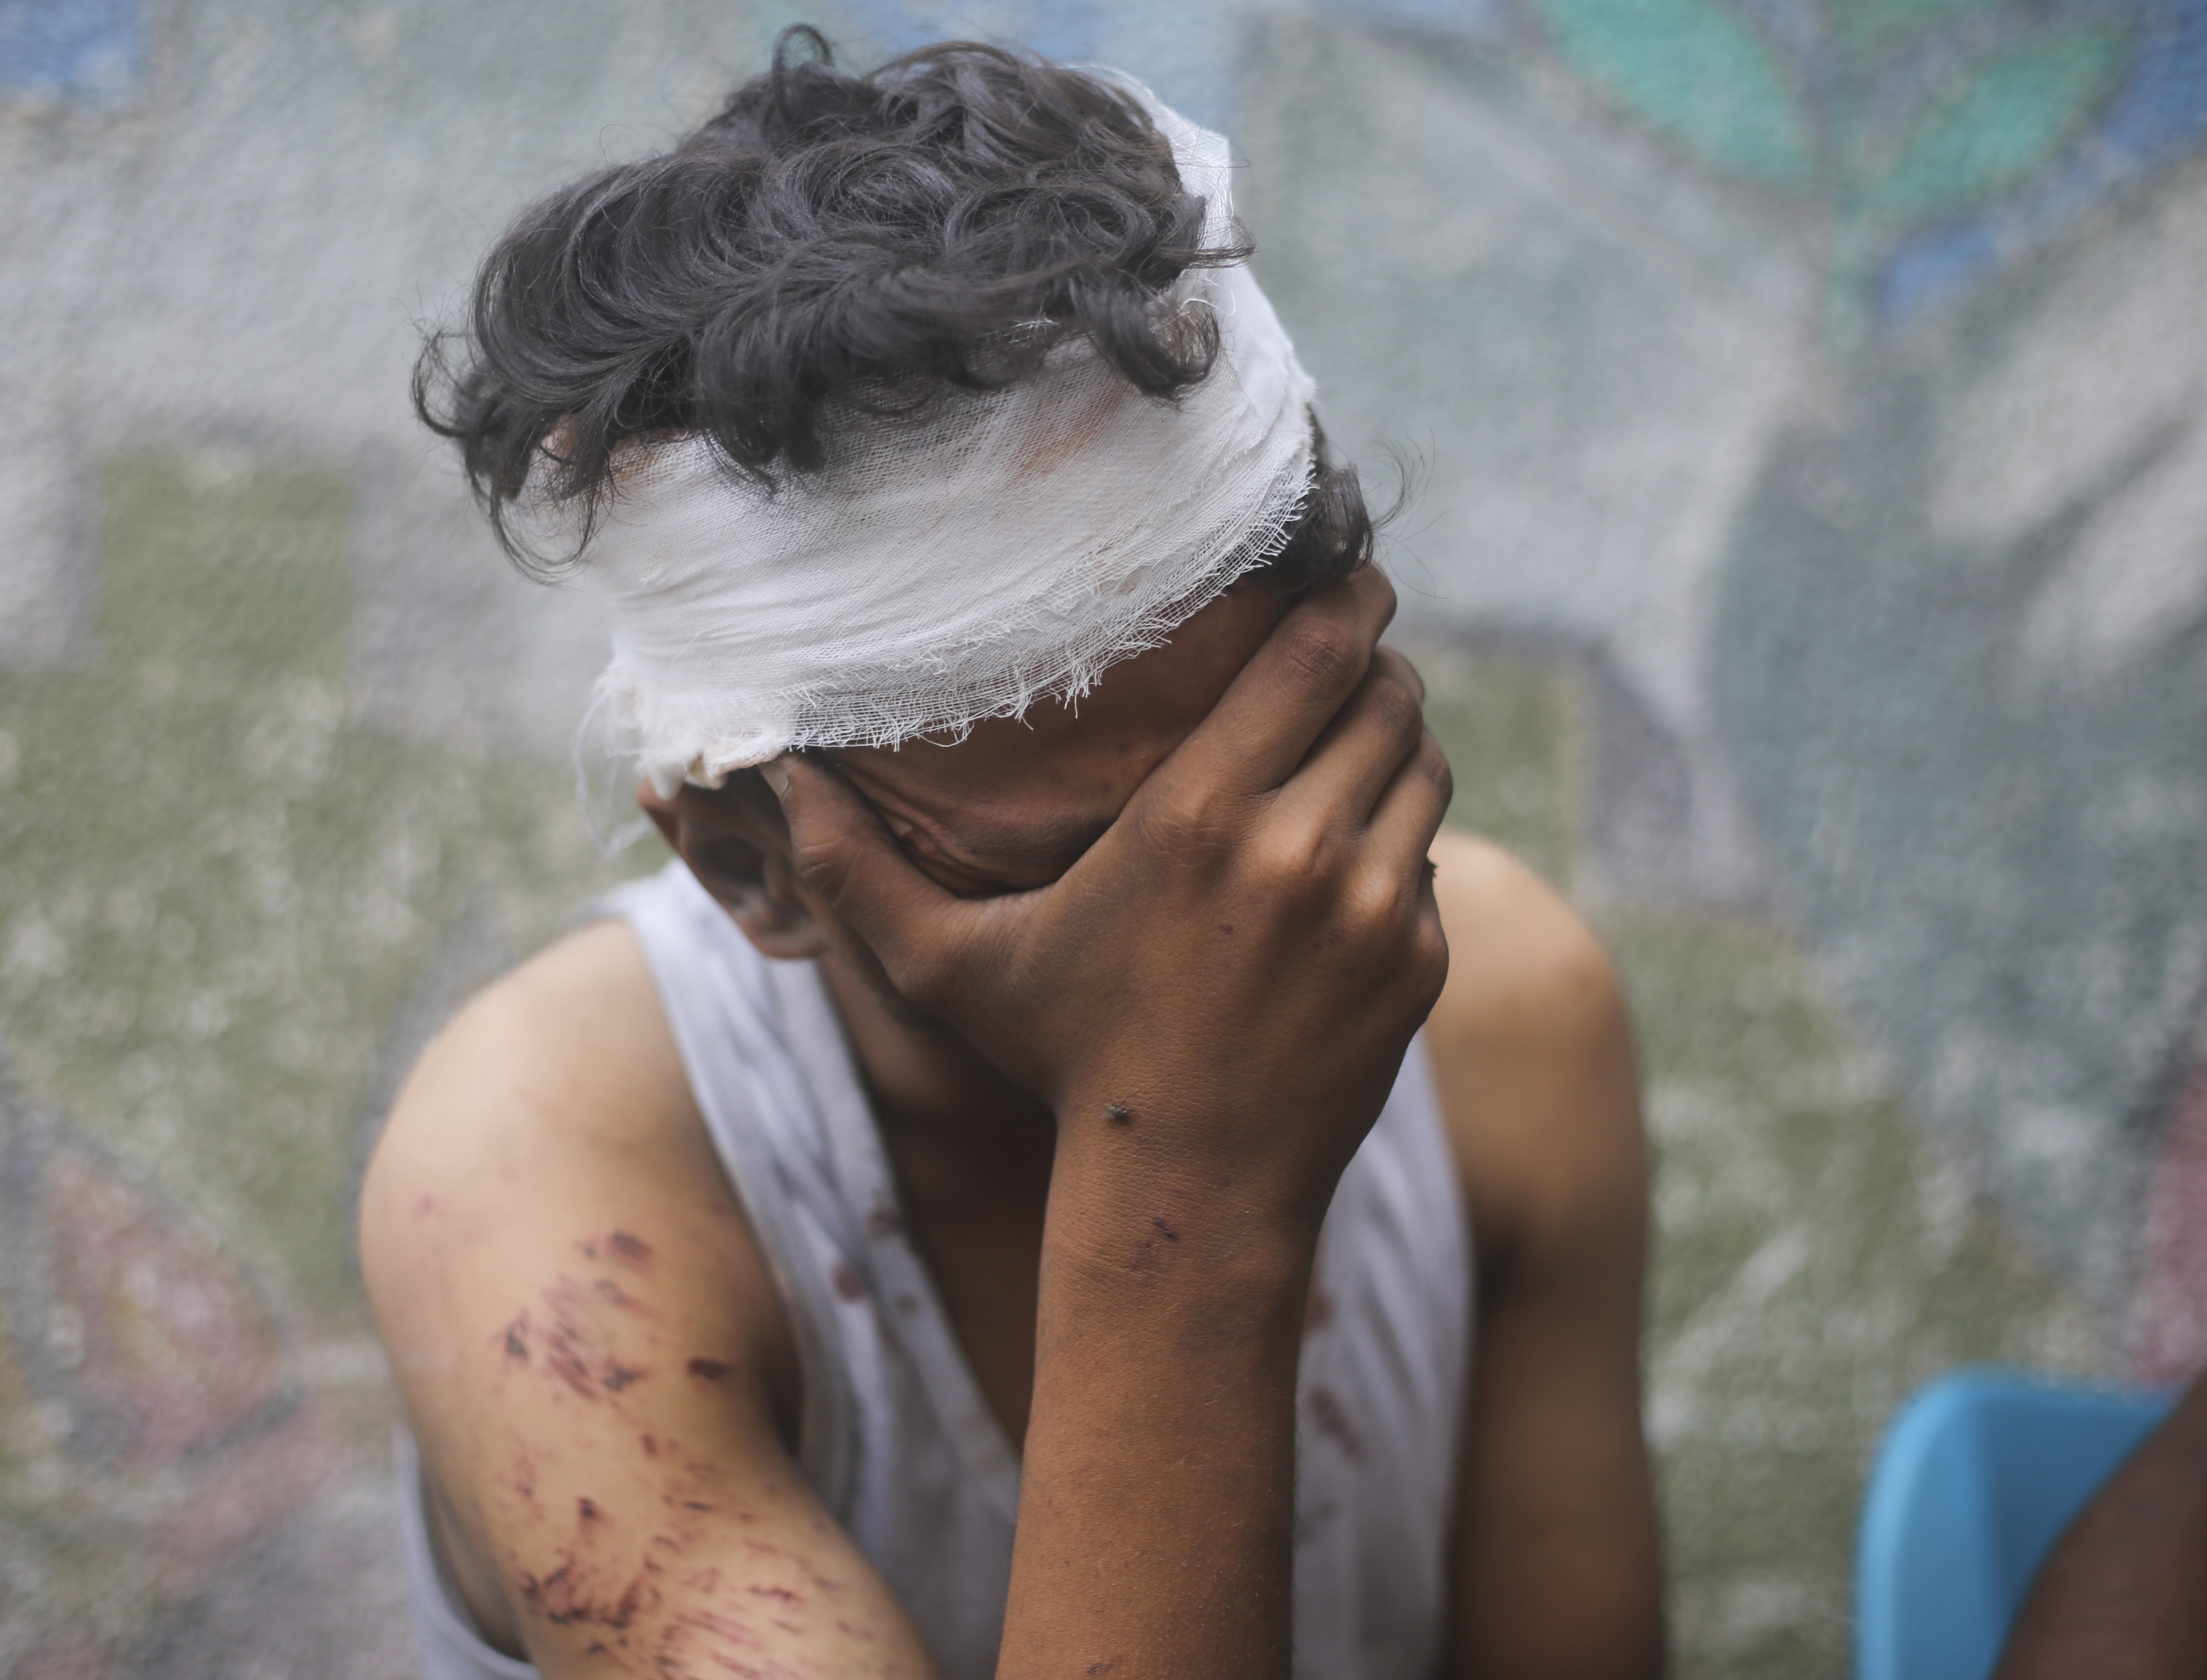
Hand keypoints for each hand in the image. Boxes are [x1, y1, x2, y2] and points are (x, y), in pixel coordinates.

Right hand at [771, 567, 1450, 1226]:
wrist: (1189, 1187)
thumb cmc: (1065, 1063)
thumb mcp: (951, 968)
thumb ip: (857, 873)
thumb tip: (775, 774)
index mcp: (1199, 816)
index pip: (1315, 656)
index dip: (1347, 598)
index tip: (1349, 571)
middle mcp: (1301, 847)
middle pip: (1386, 695)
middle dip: (1375, 661)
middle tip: (1350, 650)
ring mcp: (1376, 908)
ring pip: (1421, 766)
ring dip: (1397, 740)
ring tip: (1357, 736)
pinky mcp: (1417, 962)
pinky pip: (1431, 857)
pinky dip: (1402, 841)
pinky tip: (1354, 854)